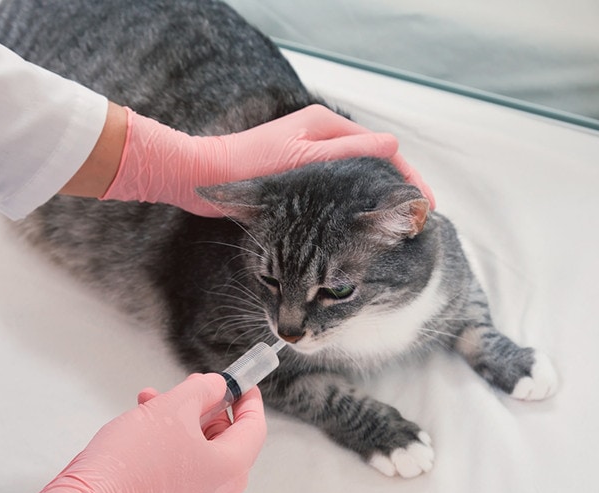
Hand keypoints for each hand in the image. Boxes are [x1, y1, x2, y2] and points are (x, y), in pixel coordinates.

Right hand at [0, 374, 266, 492]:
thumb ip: (201, 391)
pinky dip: (169, 446)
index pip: (254, 427)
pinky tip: (144, 429)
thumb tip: (215, 386)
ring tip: (154, 402)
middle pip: (225, 440)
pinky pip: (181, 471)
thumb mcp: (172, 408)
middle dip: (206, 408)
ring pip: (198, 453)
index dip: (247, 399)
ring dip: (181, 423)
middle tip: (191, 388)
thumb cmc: (131, 466)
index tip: (242, 383)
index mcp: (230, 469)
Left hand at [101, 105, 433, 215]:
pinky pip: (334, 193)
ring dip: (375, 202)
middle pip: (372, 165)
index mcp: (326, 126)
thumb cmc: (248, 165)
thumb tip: (392, 147)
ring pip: (354, 181)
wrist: (204, 179)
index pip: (381, 149)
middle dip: (396, 192)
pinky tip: (361, 228)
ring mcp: (309, 159)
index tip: (426, 204)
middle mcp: (321, 139)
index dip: (407, 177)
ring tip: (398, 229)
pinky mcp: (297, 180)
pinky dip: (351, 207)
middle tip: (417, 223)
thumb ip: (347, 153)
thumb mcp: (303, 158)